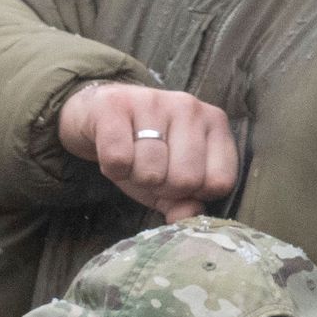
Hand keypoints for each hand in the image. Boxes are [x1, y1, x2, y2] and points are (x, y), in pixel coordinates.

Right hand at [59, 81, 236, 219]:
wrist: (95, 115)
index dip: (193, 194)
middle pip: (185, 180)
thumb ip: (184, 202)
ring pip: (151, 172)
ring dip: (135, 177)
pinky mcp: (116, 104)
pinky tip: (112, 152)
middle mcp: (190, 107)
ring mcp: (154, 101)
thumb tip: (191, 214)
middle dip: (161, 187)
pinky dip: (112, 168)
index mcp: (215, 123)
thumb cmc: (141, 151)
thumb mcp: (169, 181)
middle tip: (149, 171)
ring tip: (131, 160)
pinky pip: (119, 158)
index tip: (177, 180)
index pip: (220, 182)